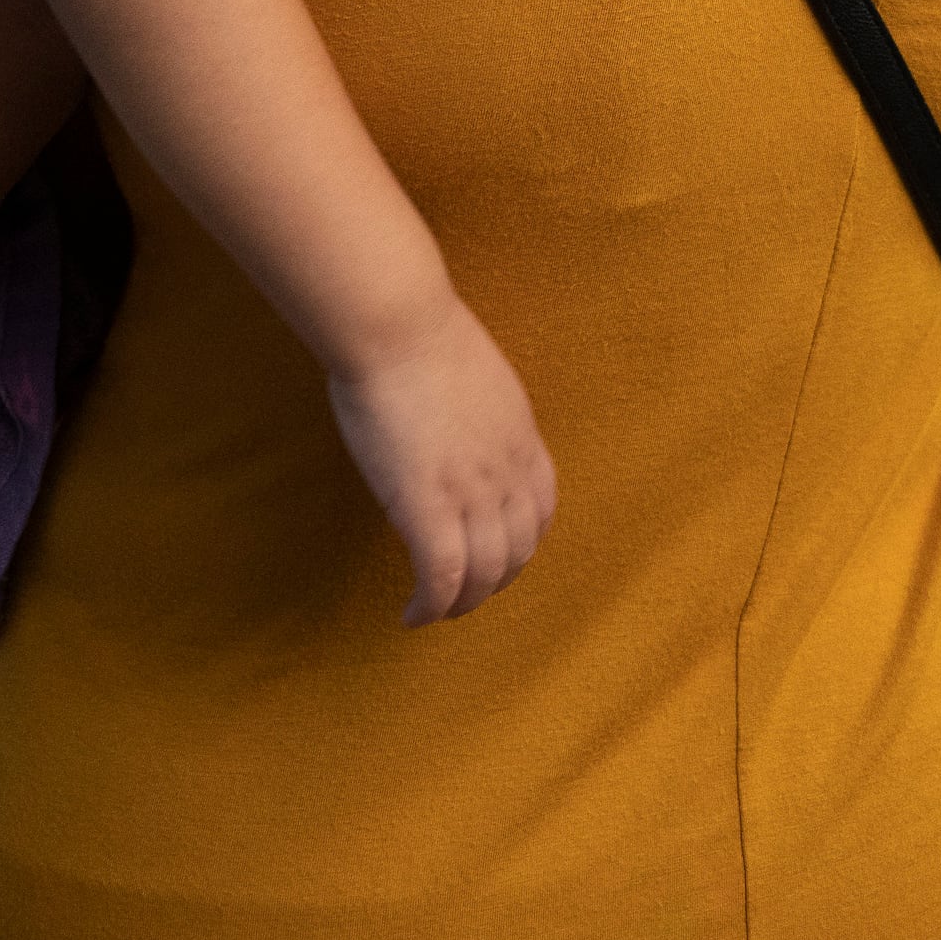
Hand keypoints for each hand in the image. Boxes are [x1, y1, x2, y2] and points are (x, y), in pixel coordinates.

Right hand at [325, 302, 555, 625]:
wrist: (398, 325)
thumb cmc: (417, 334)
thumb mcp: (470, 376)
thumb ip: (474, 412)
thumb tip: (452, 427)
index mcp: (520, 436)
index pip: (541, 509)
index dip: (522, 543)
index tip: (497, 555)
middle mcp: (507, 470)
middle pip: (518, 550)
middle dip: (494, 582)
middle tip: (464, 594)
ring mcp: (472, 491)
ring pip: (484, 574)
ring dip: (463, 604)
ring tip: (437, 612)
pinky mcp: (427, 506)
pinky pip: (441, 577)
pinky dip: (430, 606)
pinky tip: (412, 615)